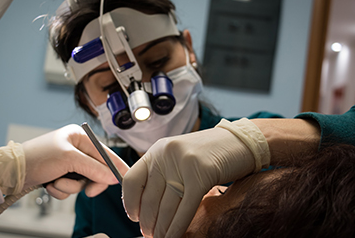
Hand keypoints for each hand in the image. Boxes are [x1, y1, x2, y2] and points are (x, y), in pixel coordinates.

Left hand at [22, 124, 128, 198]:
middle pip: (96, 169)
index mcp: (79, 137)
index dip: (115, 166)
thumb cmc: (37, 157)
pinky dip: (62, 190)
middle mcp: (75, 148)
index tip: (126, 177)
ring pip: (83, 181)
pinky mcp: (61, 174)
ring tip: (56, 182)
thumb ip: (94, 167)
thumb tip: (113, 176)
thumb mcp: (69, 159)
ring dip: (70, 187)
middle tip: (88, 191)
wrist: (10, 172)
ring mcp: (68, 163)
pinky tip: (50, 184)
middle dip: (88, 181)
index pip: (104, 152)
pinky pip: (71, 187)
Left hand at [122, 118, 269, 237]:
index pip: (131, 180)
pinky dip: (177, 227)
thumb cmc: (209, 153)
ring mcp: (183, 163)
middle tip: (150, 234)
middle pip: (149, 197)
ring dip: (162, 228)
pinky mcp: (201, 174)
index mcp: (157, 150)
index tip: (134, 216)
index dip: (130, 202)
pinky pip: (185, 208)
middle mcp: (166, 154)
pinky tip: (173, 237)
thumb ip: (162, 174)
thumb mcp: (178, 157)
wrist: (240, 142)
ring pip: (167, 206)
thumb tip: (146, 205)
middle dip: (148, 222)